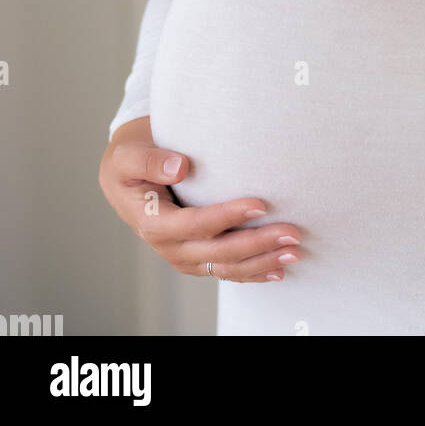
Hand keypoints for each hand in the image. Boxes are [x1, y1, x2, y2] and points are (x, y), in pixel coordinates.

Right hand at [98, 117, 305, 282]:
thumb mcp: (127, 155)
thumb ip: (150, 162)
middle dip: (257, 244)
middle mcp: (169, 246)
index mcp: (152, 221)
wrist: (127, 175)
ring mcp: (184, 255)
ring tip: (294, 253)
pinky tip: (277, 271)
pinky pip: (226, 271)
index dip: (226, 217)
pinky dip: (252, 272)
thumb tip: (180, 168)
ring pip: (226, 268)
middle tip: (291, 233)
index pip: (194, 224)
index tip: (259, 204)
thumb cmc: (130, 160)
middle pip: (217, 252)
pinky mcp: (196, 257)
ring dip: (261, 263)